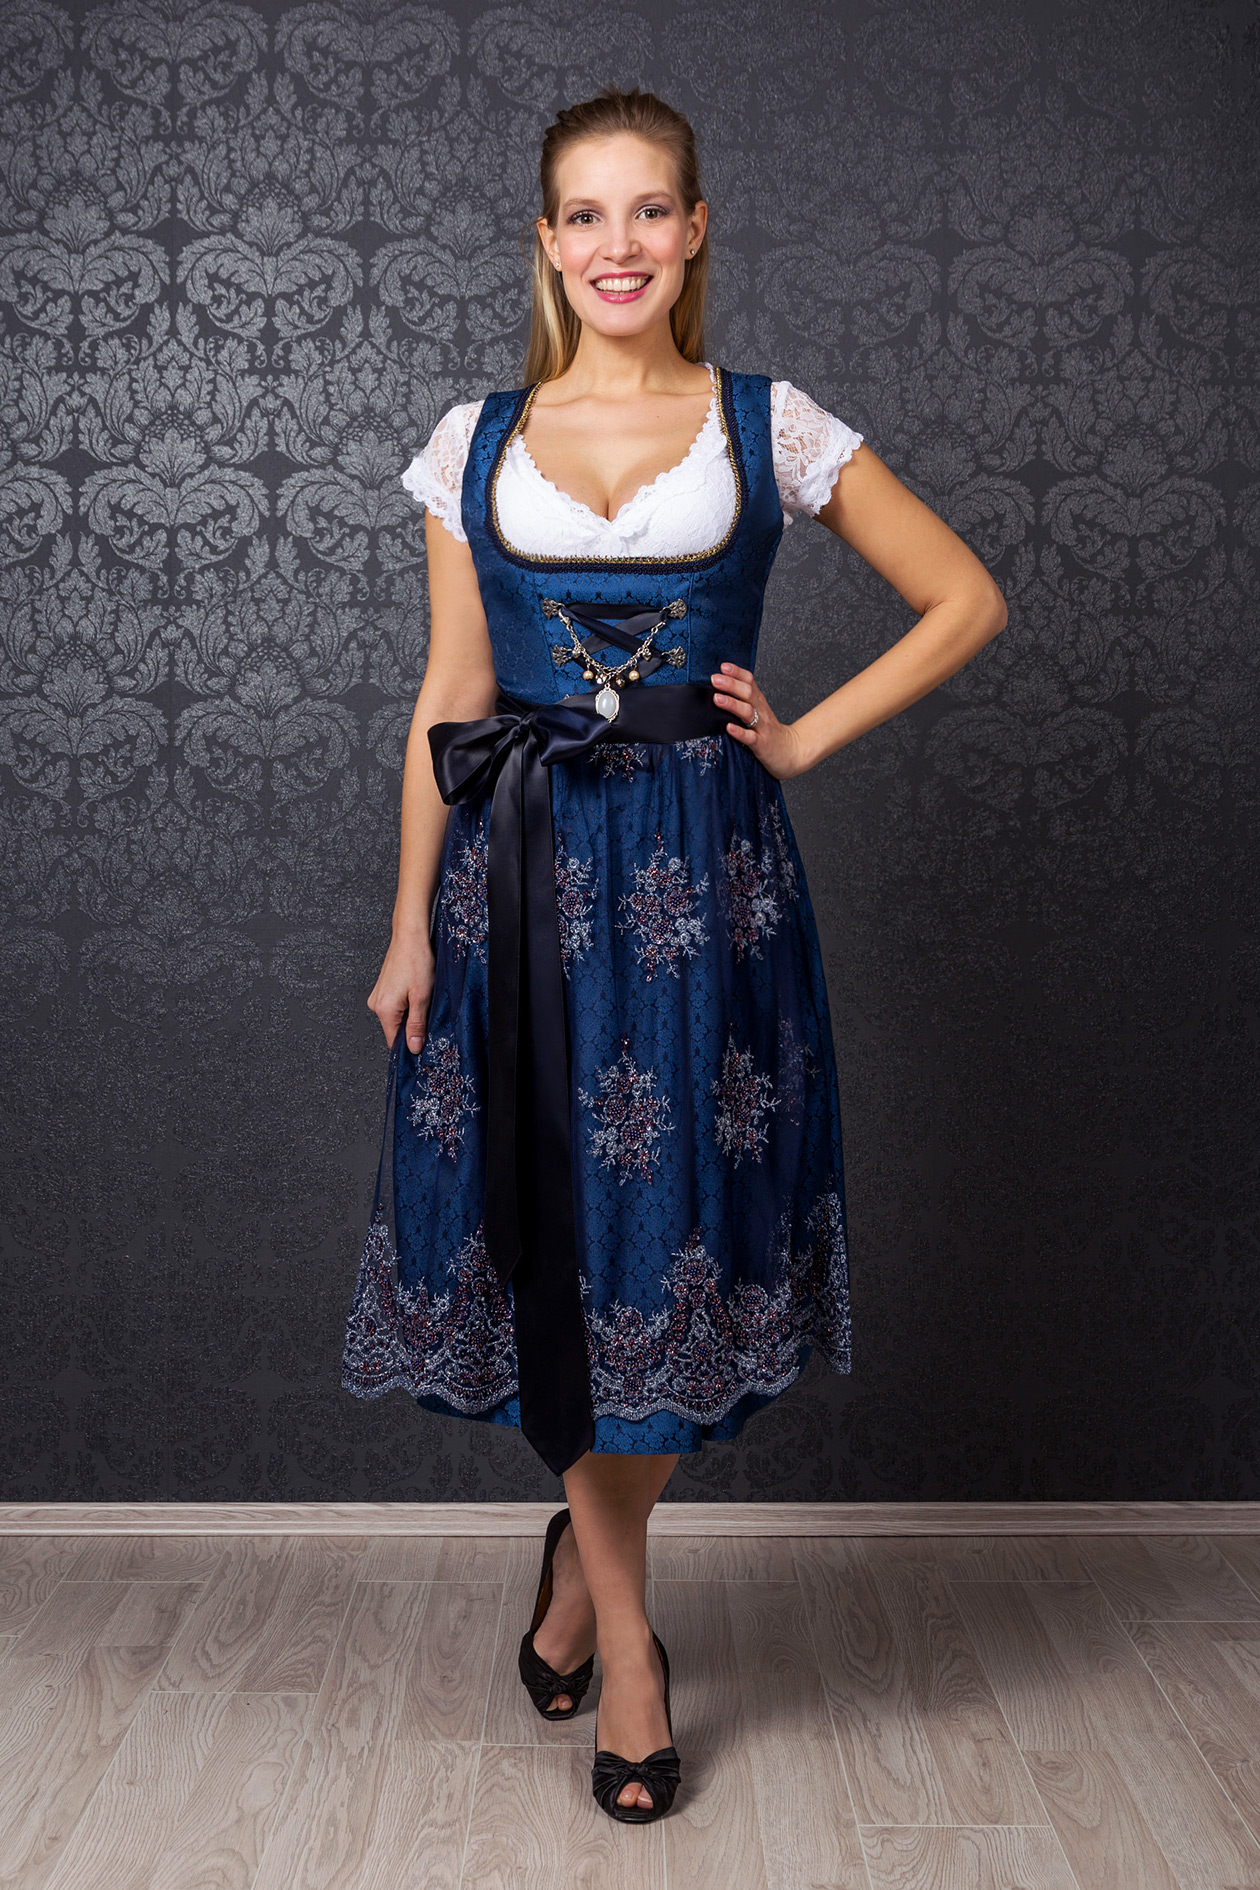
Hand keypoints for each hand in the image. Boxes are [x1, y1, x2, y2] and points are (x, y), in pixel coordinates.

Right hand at [368, 934, 435, 1052]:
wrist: (410, 936)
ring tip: (422, 998)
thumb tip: (413, 1047)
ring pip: (396, 1017)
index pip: (393, 1041)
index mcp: (385, 1010)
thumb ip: (417, 1025)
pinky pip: (394, 1007)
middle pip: (395, 1030)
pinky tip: (416, 992)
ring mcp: (377, 996)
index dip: (409, 1045)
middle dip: (412, 1028)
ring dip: (411, 1014)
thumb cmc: (417, 961)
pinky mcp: (382, 989)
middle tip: (428, 1013)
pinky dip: (407, 1005)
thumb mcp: (422, 997)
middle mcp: (376, 1004)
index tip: (424, 1043)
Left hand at [709, 664, 808, 779]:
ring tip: (718, 698)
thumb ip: (742, 699)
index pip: (749, 681)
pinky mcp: (761, 743)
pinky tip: (729, 728)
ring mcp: (762, 727)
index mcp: (758, 701)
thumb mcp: (758, 710)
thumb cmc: (768, 730)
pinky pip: (750, 737)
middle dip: (731, 684)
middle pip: (747, 693)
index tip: (723, 666)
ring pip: (748, 712)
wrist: (790, 751)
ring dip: (732, 704)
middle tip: (715, 679)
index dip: (737, 672)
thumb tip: (720, 687)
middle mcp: (761, 710)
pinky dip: (739, 732)